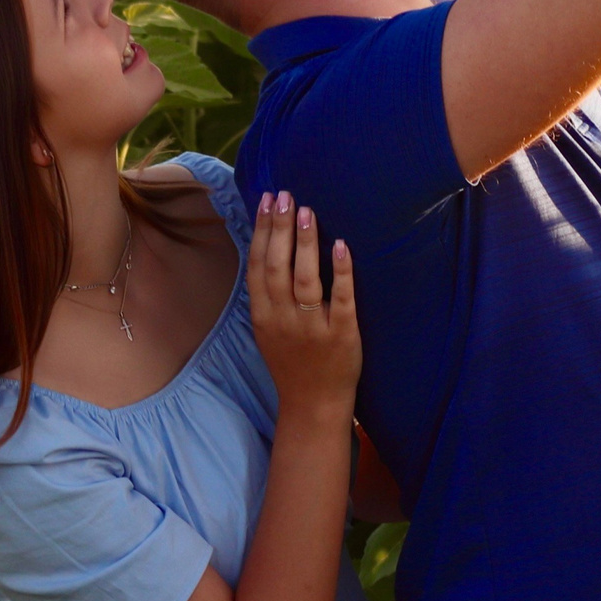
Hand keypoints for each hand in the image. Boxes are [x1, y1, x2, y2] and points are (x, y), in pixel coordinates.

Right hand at [248, 192, 358, 415]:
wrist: (314, 404)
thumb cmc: (291, 362)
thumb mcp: (267, 329)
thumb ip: (267, 294)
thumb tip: (269, 246)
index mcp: (263, 315)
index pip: (258, 265)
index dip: (261, 230)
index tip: (266, 200)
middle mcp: (284, 319)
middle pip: (278, 266)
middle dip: (280, 228)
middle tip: (286, 196)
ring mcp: (312, 327)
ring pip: (306, 279)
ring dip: (306, 243)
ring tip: (308, 212)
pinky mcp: (342, 334)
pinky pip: (341, 298)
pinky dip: (341, 271)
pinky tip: (341, 245)